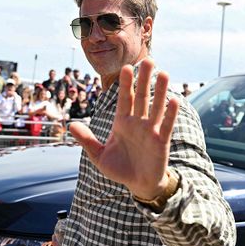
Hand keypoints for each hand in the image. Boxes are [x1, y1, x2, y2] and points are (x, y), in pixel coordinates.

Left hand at [69, 58, 178, 199]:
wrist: (138, 185)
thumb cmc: (120, 169)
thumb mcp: (99, 156)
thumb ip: (87, 140)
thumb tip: (71, 125)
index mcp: (122, 123)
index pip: (124, 100)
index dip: (125, 84)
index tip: (125, 68)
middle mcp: (137, 123)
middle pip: (141, 97)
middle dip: (143, 80)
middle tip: (148, 60)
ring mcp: (150, 131)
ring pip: (155, 107)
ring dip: (159, 91)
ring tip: (163, 73)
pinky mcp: (161, 142)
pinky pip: (166, 125)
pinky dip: (170, 113)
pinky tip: (173, 100)